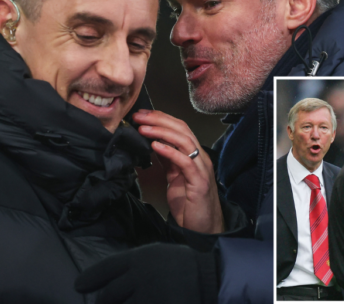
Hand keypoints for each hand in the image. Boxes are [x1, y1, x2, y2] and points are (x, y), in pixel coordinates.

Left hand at [74, 243, 215, 303]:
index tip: (78, 286)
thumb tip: (110, 281)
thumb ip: (135, 265)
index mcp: (140, 258)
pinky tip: (141, 303)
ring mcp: (148, 297)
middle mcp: (139, 277)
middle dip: (104, 302)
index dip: (90, 278)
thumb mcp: (159, 255)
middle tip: (104, 303)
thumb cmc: (185, 265)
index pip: (107, 268)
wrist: (212, 278)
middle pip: (109, 295)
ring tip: (131, 300)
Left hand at [133, 110, 223, 233]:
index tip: (141, 115)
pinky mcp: (199, 182)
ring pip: (184, 141)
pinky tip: (156, 146)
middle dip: (159, 120)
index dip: (161, 119)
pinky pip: (185, 162)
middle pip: (182, 130)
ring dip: (162, 132)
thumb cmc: (190, 205)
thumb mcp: (175, 179)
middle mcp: (200, 158)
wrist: (204, 228)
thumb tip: (151, 146)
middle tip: (139, 116)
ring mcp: (201, 168)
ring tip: (143, 129)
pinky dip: (170, 151)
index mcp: (193, 156)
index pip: (179, 129)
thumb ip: (167, 162)